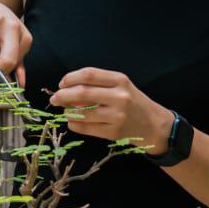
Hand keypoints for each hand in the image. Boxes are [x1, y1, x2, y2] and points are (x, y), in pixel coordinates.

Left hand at [48, 68, 172, 151]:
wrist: (154, 124)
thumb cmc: (133, 103)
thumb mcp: (121, 87)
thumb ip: (98, 85)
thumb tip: (67, 88)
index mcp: (120, 80)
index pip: (89, 74)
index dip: (70, 78)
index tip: (61, 83)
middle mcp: (119, 97)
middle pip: (82, 93)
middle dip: (63, 95)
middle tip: (54, 98)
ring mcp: (116, 116)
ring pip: (81, 113)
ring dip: (67, 112)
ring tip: (65, 111)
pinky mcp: (113, 132)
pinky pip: (85, 128)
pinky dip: (74, 124)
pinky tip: (73, 121)